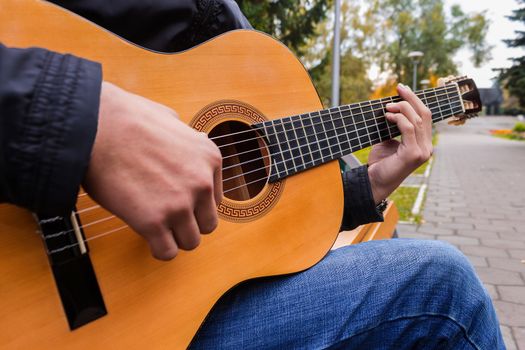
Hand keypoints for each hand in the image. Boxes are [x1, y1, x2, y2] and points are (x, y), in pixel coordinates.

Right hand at [84, 82, 222, 260]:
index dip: (194, 203)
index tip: (176, 200)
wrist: (94, 125)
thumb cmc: (125, 118)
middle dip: (189, 224)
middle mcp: (201, 182)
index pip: (215, 198)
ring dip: (174, 238)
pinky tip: (147, 237)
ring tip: (156, 228)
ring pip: (191, 242)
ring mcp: (179, 204)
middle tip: (167, 218)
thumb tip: (190, 138)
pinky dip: (159, 250)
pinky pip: (167, 252)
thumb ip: (185, 136)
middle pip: (208, 223)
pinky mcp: (153, 221)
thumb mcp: (171, 118)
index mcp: (209, 157)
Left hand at [367, 83, 432, 203]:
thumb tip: (391, 107)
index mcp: (424, 143)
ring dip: (402, 108)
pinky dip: (398, 118)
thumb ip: (394, 126)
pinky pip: (408, 128)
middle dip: (411, 98)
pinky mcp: (413, 154)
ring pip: (416, 120)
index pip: (425, 116)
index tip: (402, 89)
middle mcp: (427, 147)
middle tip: (398, 88)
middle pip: (424, 114)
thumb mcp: (388, 140)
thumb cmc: (380, 162)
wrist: (374, 182)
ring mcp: (422, 151)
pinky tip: (387, 116)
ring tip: (388, 106)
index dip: (415, 100)